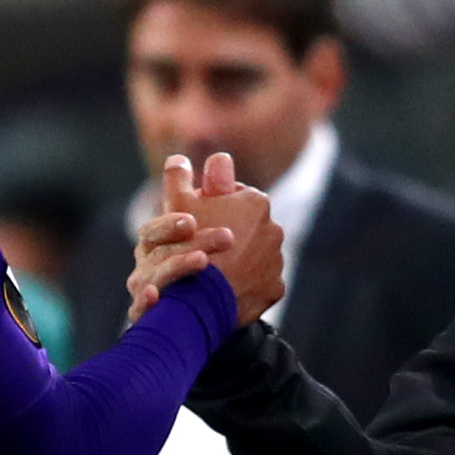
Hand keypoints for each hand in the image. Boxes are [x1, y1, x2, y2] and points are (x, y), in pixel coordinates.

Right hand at [134, 151, 283, 325]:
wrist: (203, 297)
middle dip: (230, 233)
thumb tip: (179, 158)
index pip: (234, 198)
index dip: (213, 208)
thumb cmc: (189, 245)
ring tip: (216, 271)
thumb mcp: (178, 204)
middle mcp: (274, 228)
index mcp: (255, 202)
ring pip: (256, 255)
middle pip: (247, 227)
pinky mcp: (276, 287)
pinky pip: (261, 282)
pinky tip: (227, 288)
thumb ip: (178, 177)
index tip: (198, 222)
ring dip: (241, 260)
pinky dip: (248, 284)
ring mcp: (277, 260)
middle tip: (206, 248)